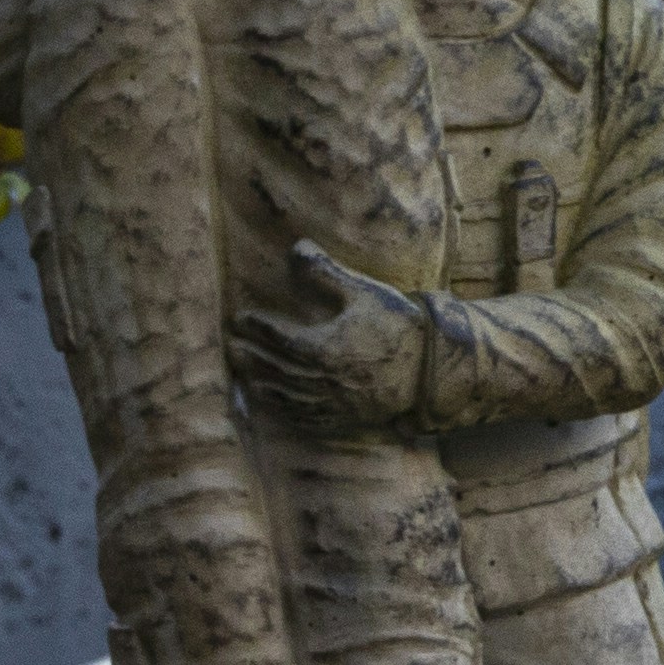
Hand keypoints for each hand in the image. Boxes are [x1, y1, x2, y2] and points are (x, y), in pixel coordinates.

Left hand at [229, 239, 445, 433]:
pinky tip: (280, 405)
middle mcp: (325, 379)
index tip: (242, 318)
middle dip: (254, 356)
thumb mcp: (362, 292)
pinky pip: (311, 417)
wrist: (431, 366)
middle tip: (232, 348)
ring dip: (267, 386)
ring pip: (291, 396)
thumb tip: (297, 247)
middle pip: (279, 368)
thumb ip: (326, 273)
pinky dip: (289, 411)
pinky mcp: (348, 416)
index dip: (259, 327)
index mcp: (325, 347)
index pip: (280, 338)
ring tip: (248, 377)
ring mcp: (336, 401)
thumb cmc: (397, 325)